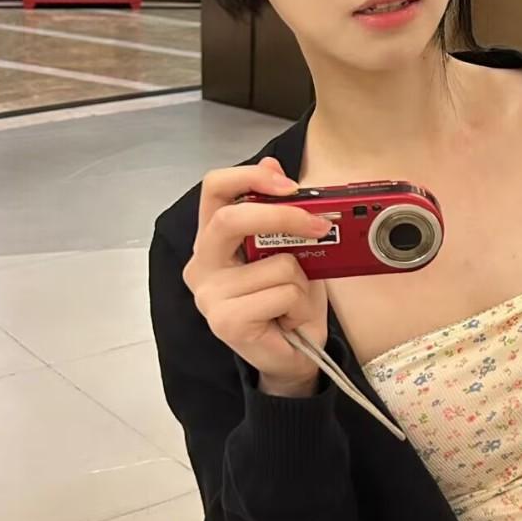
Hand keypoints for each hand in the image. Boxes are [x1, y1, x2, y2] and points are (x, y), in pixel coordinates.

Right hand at [184, 156, 332, 393]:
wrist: (296, 355)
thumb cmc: (289, 301)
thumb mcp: (293, 248)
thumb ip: (279, 210)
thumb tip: (273, 165)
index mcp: (212, 240)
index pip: (214, 190)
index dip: (249, 177)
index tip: (289, 185)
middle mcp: (202, 265)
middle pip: (231, 219)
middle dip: (283, 216)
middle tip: (319, 226)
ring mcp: (208, 295)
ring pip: (276, 263)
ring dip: (302, 281)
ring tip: (293, 301)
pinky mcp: (225, 321)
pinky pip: (281, 293)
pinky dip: (299, 304)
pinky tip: (287, 319)